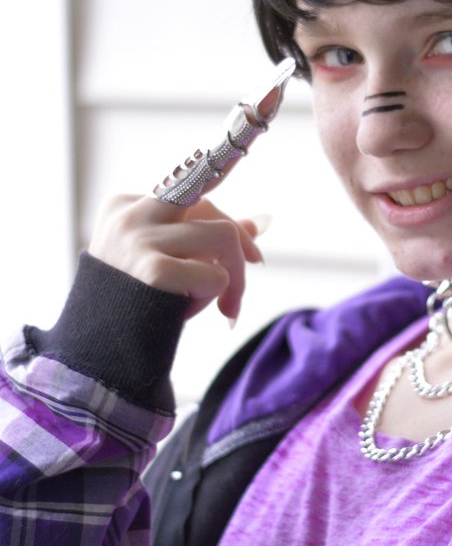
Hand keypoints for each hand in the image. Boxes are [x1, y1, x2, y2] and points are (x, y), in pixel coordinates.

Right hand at [88, 195, 264, 322]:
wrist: (99, 352)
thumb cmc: (136, 303)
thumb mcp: (165, 259)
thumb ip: (204, 235)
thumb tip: (258, 223)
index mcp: (125, 205)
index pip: (191, 192)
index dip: (226, 219)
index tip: (248, 221)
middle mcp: (130, 215)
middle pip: (208, 205)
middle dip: (239, 241)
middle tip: (255, 269)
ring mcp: (139, 240)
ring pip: (223, 237)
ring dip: (229, 278)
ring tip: (209, 304)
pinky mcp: (154, 270)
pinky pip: (217, 277)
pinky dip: (213, 297)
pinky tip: (184, 313)